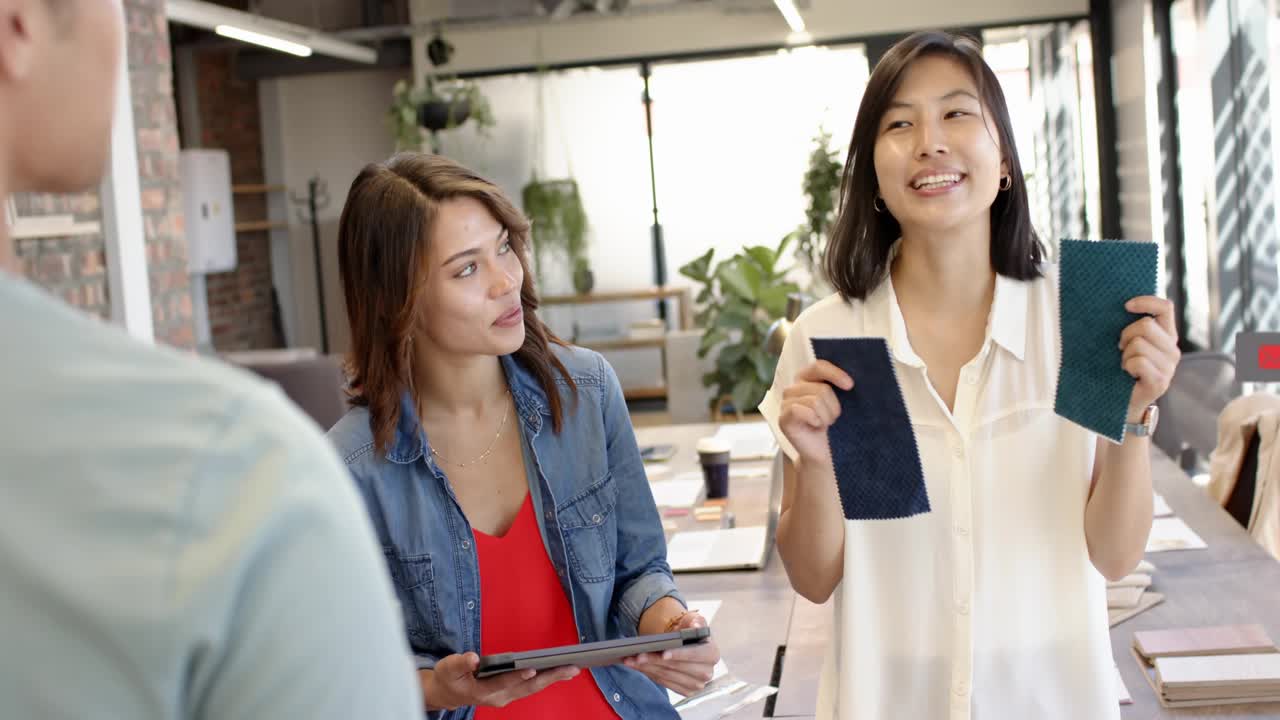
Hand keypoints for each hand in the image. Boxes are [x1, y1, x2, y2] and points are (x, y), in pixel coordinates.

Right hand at [423, 652, 579, 710]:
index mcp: (482, 691)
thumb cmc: (449, 677)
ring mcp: (506, 697)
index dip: (517, 676)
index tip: (532, 669)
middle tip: (570, 668)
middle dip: (549, 678)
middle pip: (527, 688)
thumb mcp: (448, 668)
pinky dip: (546, 679)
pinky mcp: (510, 693)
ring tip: (572, 669)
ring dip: (552, 679)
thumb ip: (460, 663)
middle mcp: (498, 697)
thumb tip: (473, 658)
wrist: (448, 693)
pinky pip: (531, 687)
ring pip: (532, 688)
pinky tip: (559, 672)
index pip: (503, 683)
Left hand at [622, 611, 719, 696]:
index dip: (679, 655)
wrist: (686, 644)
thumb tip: (696, 627)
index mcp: (712, 654)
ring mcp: (696, 685)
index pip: (695, 655)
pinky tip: (636, 666)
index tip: (663, 654)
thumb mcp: (694, 620)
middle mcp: (707, 672)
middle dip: (655, 661)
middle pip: (676, 667)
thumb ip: (697, 621)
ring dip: (646, 668)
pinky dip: (648, 673)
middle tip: (637, 655)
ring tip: (630, 659)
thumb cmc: (689, 630)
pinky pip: (663, 682)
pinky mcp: (685, 691)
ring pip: (666, 676)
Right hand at [778, 360, 853, 465]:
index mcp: (806, 379)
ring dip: (826, 416)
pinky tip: (814, 427)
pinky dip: (815, 421)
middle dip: (834, 407)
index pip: (818, 366)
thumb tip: (850, 380)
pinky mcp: (783, 418)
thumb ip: (839, 387)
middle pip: (822, 388)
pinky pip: (802, 411)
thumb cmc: (833, 426)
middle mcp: (793, 388)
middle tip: (832, 419)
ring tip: (824, 424)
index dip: (835, 374)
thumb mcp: (838, 402)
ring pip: (815, 400)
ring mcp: (785, 403)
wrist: (825, 452)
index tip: (850, 386)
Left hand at [1120, 296, 1180, 416]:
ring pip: (1139, 343)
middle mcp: (1173, 350)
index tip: (1126, 306)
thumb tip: (1122, 303)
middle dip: (1126, 334)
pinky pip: (1138, 362)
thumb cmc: (1123, 369)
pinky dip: (1126, 366)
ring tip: (1126, 365)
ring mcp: (1169, 367)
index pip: (1165, 307)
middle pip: (1146, 325)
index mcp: (1167, 336)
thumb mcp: (1129, 343)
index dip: (1146, 301)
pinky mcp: (1160, 381)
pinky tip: (1128, 374)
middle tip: (1121, 348)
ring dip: (1125, 355)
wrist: (1123, 403)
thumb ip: (1134, 326)